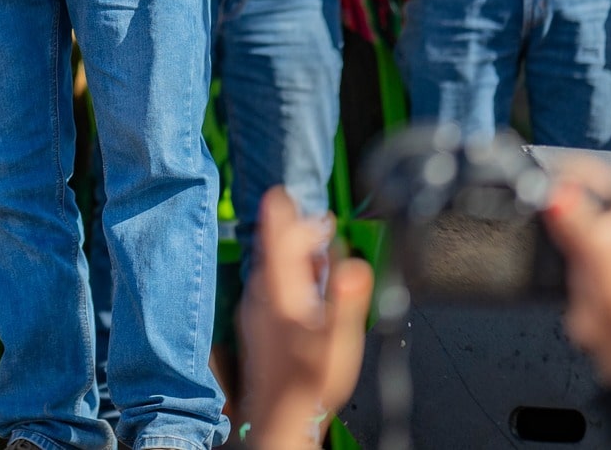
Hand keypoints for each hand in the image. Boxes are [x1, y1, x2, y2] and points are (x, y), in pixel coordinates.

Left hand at [239, 189, 373, 449]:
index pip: (277, 241)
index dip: (281, 215)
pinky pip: (269, 287)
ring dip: (291, 253)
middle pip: (273, 251)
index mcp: (281, 292)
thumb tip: (353, 264)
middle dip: (293, 231)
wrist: (279, 417)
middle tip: (313, 218)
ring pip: (271, 270)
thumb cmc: (308, 381)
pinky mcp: (258, 327)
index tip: (283, 192)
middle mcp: (262, 297)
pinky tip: (302, 286)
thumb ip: (346, 300)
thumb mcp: (336, 340)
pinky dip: (286, 275)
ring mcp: (257, 312)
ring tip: (314, 249)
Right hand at [541, 155, 610, 387]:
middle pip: (579, 192)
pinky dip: (549, 233)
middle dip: (557, 192)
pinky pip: (559, 234)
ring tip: (540, 214)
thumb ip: (571, 214)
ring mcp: (600, 242)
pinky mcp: (583, 259)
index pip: (596, 174)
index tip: (544, 174)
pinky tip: (545, 238)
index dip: (569, 171)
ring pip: (567, 213)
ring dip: (551, 213)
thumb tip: (553, 191)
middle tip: (538, 194)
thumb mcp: (593, 245)